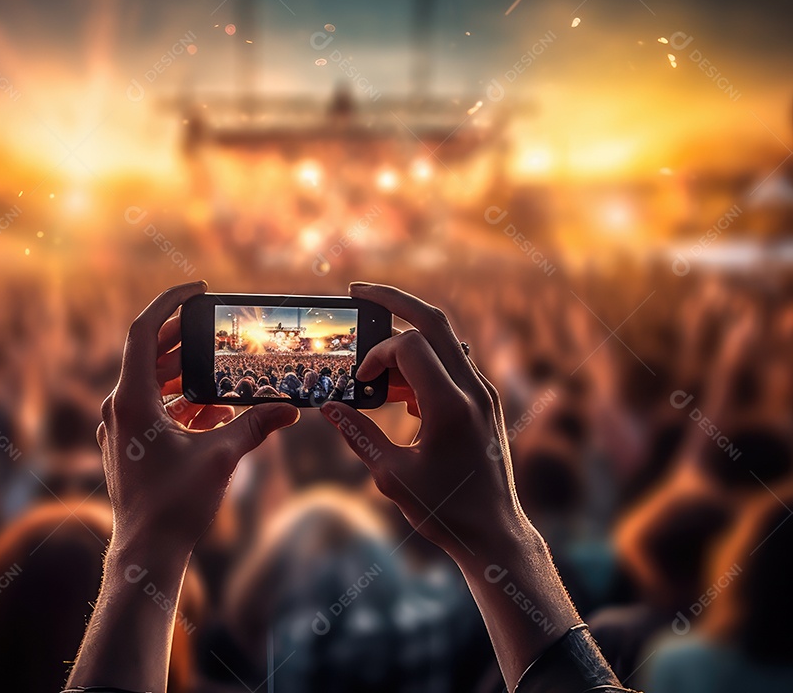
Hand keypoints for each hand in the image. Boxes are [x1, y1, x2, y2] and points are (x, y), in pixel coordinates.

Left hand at [97, 281, 298, 552]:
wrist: (146, 552)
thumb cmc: (175, 505)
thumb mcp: (222, 457)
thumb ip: (256, 425)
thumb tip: (291, 408)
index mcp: (132, 399)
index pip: (144, 331)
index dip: (169, 303)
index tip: (197, 290)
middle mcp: (118, 408)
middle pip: (149, 356)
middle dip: (185, 340)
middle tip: (216, 328)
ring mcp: (118, 428)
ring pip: (151, 384)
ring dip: (184, 375)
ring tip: (220, 373)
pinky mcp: (124, 446)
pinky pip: (151, 410)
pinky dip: (179, 403)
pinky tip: (212, 413)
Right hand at [322, 283, 583, 688]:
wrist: (494, 534)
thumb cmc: (445, 511)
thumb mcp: (390, 476)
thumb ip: (358, 435)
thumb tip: (328, 408)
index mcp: (451, 406)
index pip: (408, 347)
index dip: (375, 355)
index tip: (359, 383)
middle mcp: (474, 391)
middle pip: (434, 321)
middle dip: (394, 300)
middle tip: (359, 290)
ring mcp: (483, 394)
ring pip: (445, 341)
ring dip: (407, 341)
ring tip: (375, 368)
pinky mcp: (484, 403)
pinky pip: (451, 365)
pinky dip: (422, 365)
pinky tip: (400, 395)